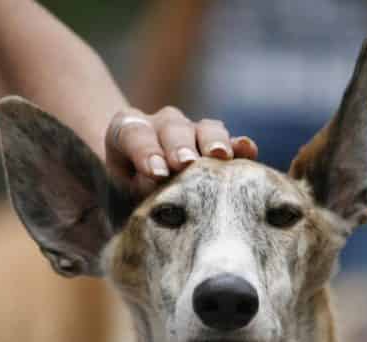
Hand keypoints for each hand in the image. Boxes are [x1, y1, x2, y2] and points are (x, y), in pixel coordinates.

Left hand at [105, 106, 257, 194]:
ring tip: (219, 156)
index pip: (134, 134)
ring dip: (212, 142)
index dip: (145, 151)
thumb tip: (157, 188)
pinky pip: (231, 141)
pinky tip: (247, 150)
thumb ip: (135, 188)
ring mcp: (191, 130)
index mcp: (127, 131)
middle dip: (179, 146)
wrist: (138, 184)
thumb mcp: (118, 191)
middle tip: (185, 163)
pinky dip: (239, 145)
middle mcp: (161, 125)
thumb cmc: (126, 190)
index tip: (156, 173)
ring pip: (204, 128)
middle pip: (172, 127)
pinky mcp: (216, 144)